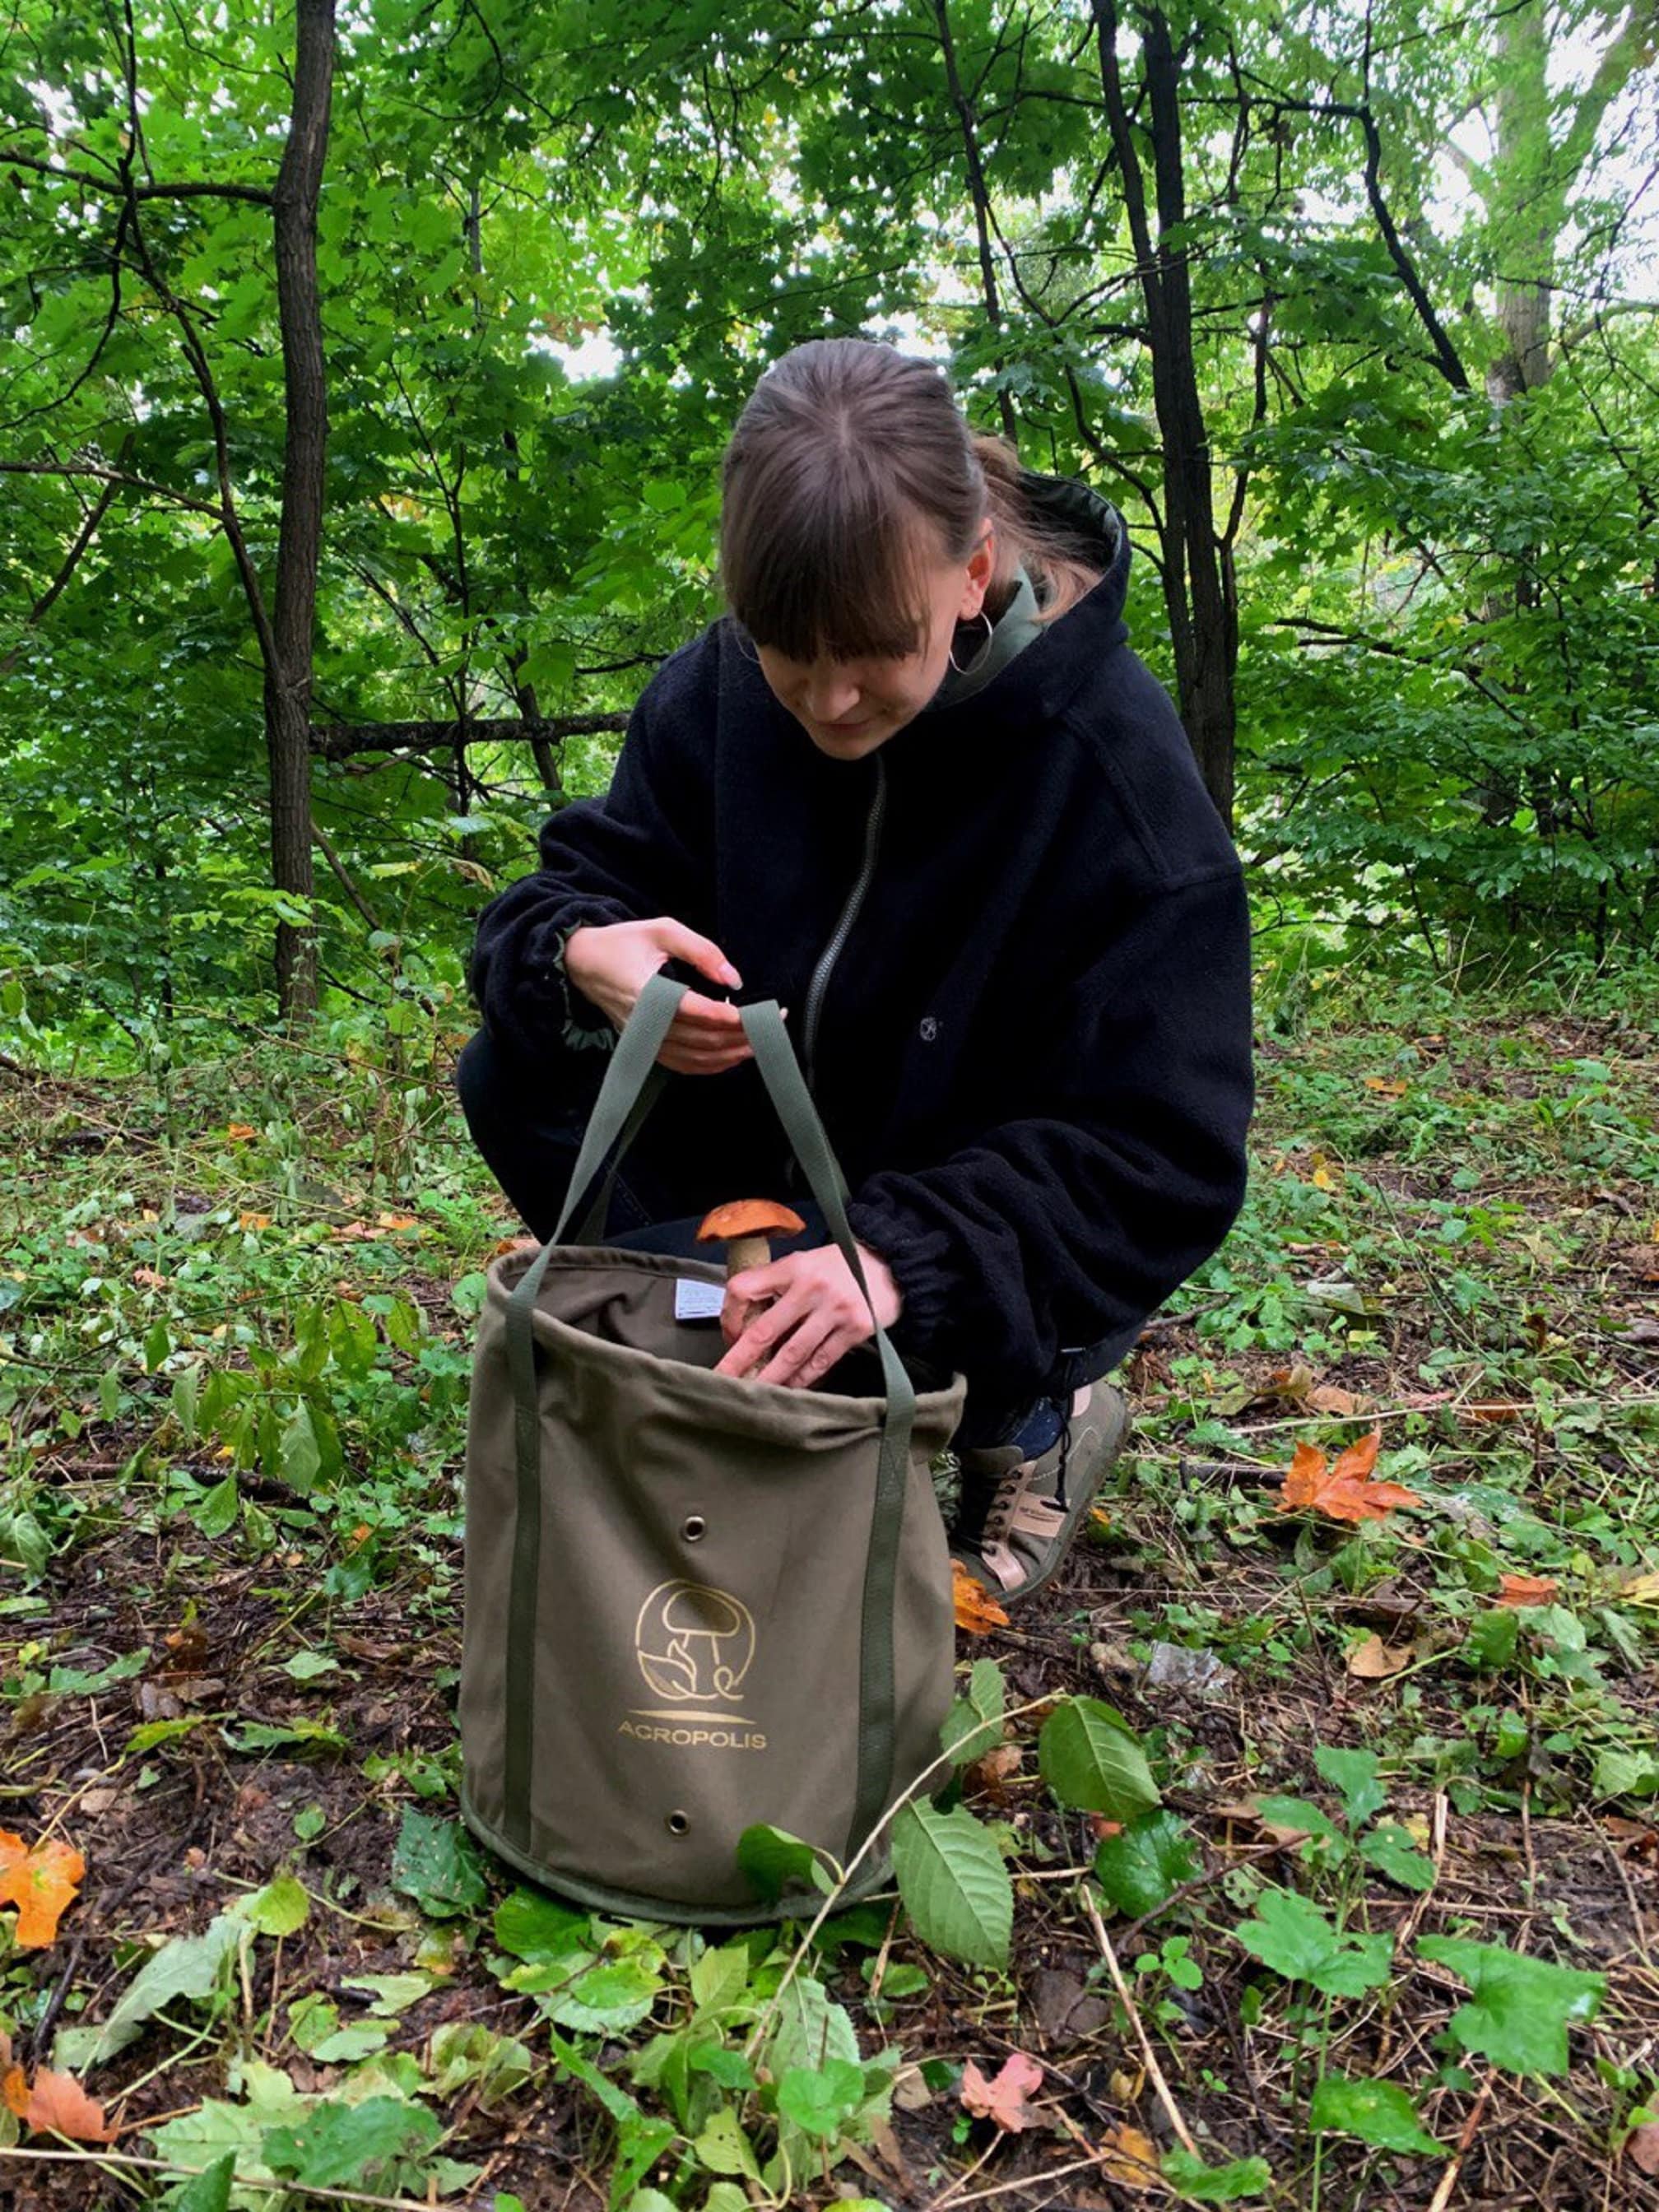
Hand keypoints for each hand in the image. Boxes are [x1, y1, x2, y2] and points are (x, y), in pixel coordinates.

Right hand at [564, 917, 784, 1075]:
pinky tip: (730, 1056)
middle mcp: (645, 1024)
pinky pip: (682, 1064)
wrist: (582, 963)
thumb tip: (734, 978)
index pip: (699, 1013)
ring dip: (731, 1055)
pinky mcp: (644, 1047)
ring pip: (696, 1058)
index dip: (735, 1017)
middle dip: (743, 1037)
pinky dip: (710, 1065)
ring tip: (759, 1043)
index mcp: (647, 993)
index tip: (764, 1013)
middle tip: (772, 1026)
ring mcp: (644, 1040)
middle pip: (704, 1040)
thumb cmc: (623, 943)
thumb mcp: (663, 931)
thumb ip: (701, 951)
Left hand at [712, 1240, 902, 1388]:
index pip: (745, 1289)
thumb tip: (746, 1324)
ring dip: (771, 1376)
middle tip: (722, 1380)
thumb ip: (777, 1285)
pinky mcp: (856, 1329)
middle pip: (764, 1330)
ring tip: (755, 1392)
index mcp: (792, 1267)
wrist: (891, 1265)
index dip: (730, 1316)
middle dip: (739, 1360)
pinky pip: (821, 1360)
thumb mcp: (805, 1262)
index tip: (730, 1335)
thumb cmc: (840, 1266)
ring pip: (793, 1353)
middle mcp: (811, 1288)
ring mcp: (835, 1310)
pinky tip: (791, 1387)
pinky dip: (803, 1377)